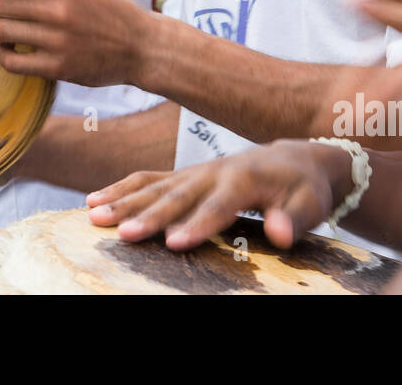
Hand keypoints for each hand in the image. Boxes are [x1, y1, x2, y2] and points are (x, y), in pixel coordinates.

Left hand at [0, 0, 148, 87]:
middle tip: (8, 10)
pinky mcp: (57, 67)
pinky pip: (9, 61)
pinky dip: (3, 54)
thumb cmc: (109, 10)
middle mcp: (60, 10)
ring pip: (0, 30)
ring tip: (8, 28)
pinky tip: (11, 49)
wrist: (141, 47)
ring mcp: (58, 41)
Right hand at [85, 139, 352, 249]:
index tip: (174, 243)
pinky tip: (91, 201)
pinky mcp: (182, 175)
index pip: (218, 206)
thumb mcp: (310, 204)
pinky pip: (145, 179)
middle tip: (122, 234)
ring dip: (122, 201)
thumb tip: (281, 234)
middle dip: (148, 216)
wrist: (291, 158)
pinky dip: (119, 189)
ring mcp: (193, 171)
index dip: (197, 224)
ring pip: (153, 186)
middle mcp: (212, 171)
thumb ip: (294, 218)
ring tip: (93, 217)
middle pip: (176, 196)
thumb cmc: (303, 188)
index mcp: (244, 178)